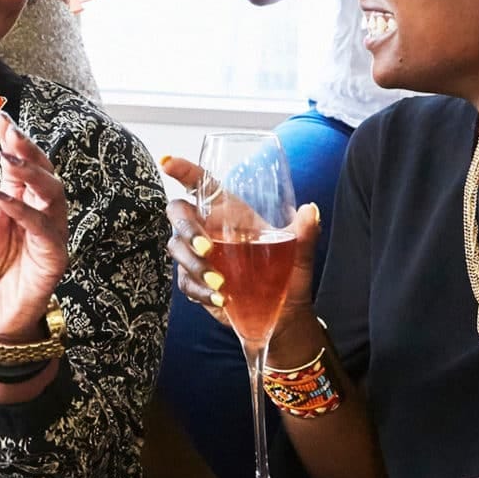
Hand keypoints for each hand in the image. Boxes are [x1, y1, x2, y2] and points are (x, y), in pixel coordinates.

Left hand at [0, 113, 67, 342]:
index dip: (14, 140)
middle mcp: (37, 212)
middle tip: (10, 133)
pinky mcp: (53, 255)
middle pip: (44, 172)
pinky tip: (3, 198)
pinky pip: (43, 227)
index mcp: (17, 200)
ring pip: (52, 193)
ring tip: (8, 158)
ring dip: (31, 173)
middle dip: (29, 149)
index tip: (1, 117)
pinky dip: (23, 211)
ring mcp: (48, 232)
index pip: (20, 165)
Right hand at [162, 155, 318, 329]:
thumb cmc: (287, 275)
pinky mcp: (195, 281)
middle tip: (206, 247)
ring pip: (177, 248)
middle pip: (178, 213)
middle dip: (186, 228)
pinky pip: (185, 281)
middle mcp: (209, 228)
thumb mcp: (299, 253)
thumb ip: (304, 233)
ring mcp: (198, 255)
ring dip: (194, 265)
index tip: (167, 162)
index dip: (182, 170)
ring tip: (220, 282)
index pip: (200, 183)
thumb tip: (311, 211)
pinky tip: (220, 299)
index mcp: (229, 211)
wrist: (282, 315)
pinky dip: (200, 290)